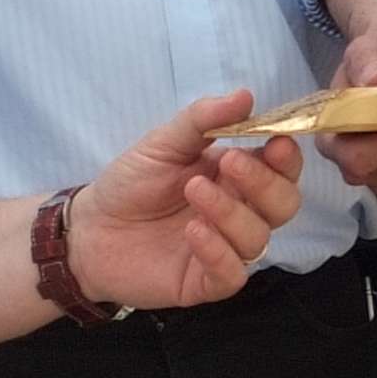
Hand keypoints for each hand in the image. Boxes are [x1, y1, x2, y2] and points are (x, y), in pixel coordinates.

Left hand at [71, 93, 302, 309]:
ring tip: (193, 191)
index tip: (275, 143)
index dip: (287, 159)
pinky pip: (233, 274)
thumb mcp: (163, 143)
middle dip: (264, 184)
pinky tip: (193, 232)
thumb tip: (245, 96)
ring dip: (232, 213)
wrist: (89, 229)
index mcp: (237, 177)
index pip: (282, 170)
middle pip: (284, 205)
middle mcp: (240, 213)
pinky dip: (219, 252)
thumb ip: (203, 120)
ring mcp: (226, 249)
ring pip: (259, 239)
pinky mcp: (205, 281)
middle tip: (229, 164)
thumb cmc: (131, 183)